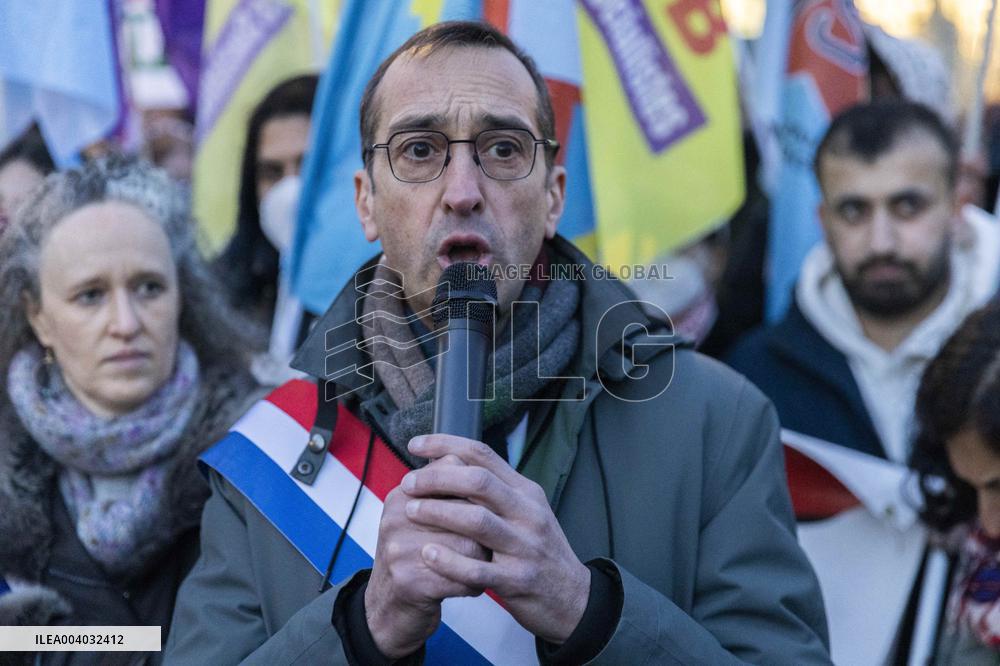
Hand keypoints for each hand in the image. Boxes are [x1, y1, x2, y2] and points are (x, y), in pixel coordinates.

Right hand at [365, 454, 489, 658]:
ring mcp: (401, 549)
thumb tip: (470, 457)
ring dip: (483, 561)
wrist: (386, 610)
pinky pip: (463, 577)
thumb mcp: (419, 517)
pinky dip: (473, 585)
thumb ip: (441, 488)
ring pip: (470, 545)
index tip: (480, 510)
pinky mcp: (410, 581)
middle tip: (487, 544)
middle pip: (467, 511)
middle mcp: (397, 517)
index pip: (452, 471)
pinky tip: (469, 586)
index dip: (476, 493)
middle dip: (484, 531)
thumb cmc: (415, 557)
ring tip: (478, 567)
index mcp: (402, 496)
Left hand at [402, 434, 590, 643]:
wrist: (574, 598)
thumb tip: (449, 464)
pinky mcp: (518, 580)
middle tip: (409, 484)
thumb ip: (494, 490)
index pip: (483, 455)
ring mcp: (524, 547)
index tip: (415, 445)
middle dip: (437, 478)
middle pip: (478, 482)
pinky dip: (449, 561)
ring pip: (477, 520)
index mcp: (525, 492)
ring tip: (411, 511)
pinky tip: (428, 555)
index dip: (445, 445)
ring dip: (439, 512)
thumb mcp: (526, 512)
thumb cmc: (539, 551)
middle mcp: (527, 513)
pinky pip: (478, 569)